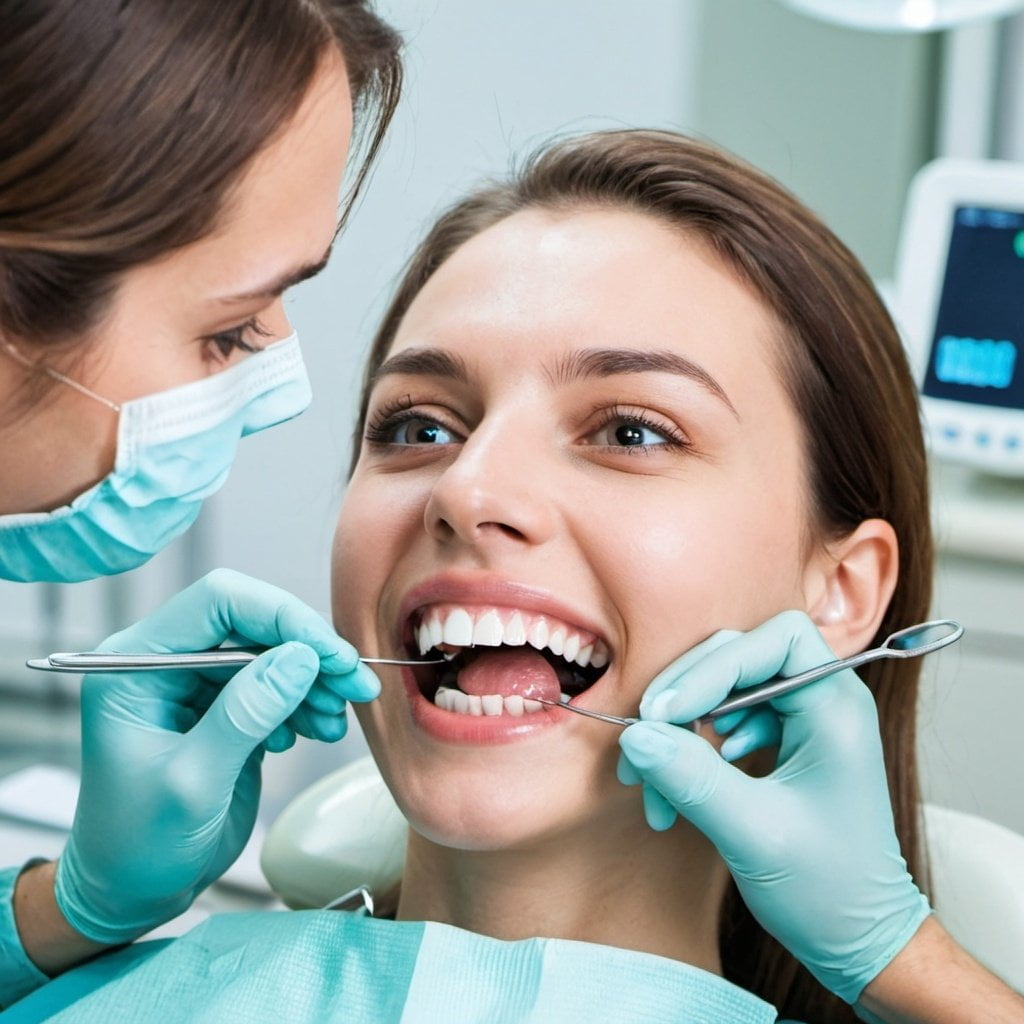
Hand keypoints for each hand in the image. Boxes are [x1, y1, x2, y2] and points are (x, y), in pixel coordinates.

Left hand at [55, 568, 378, 945]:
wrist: (131, 893)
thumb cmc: (139, 847)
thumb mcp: (193, 783)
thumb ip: (244, 715)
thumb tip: (300, 658)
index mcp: (136, 665)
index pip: (218, 604)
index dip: (280, 617)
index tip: (329, 654)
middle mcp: (166, 662)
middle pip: (252, 623)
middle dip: (308, 651)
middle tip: (354, 685)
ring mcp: (196, 684)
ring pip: (271, 653)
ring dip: (313, 680)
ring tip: (335, 721)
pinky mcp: (224, 708)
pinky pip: (275, 685)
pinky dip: (305, 702)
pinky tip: (318, 729)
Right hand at [617, 610, 929, 1003]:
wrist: (861, 942)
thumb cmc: (828, 892)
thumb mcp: (754, 835)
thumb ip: (694, 779)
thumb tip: (636, 736)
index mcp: (836, 709)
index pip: (773, 641)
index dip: (713, 667)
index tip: (666, 712)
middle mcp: (823, 702)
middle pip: (738, 658)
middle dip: (684, 697)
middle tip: (644, 740)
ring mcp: (802, 721)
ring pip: (722, 690)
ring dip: (679, 730)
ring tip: (649, 784)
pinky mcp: (783, 743)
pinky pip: (723, 721)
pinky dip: (691, 752)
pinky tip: (675, 794)